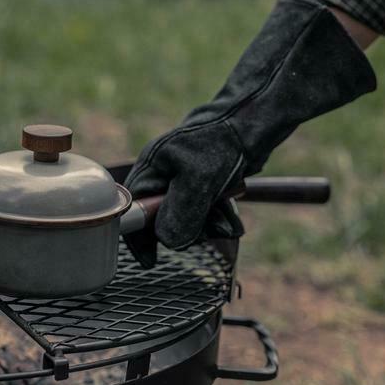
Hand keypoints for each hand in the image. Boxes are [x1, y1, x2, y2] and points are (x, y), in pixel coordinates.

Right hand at [124, 0, 375, 267]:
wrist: (253, 122)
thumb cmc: (221, 144)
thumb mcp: (198, 182)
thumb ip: (179, 215)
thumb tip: (167, 242)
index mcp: (150, 168)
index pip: (132, 211)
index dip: (139, 238)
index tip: (150, 262)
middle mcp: (161, 175)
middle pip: (162, 220)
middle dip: (188, 229)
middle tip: (210, 226)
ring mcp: (182, 180)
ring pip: (188, 219)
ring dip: (209, 224)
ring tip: (228, 217)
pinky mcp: (202, 183)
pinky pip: (204, 212)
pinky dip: (218, 216)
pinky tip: (231, 210)